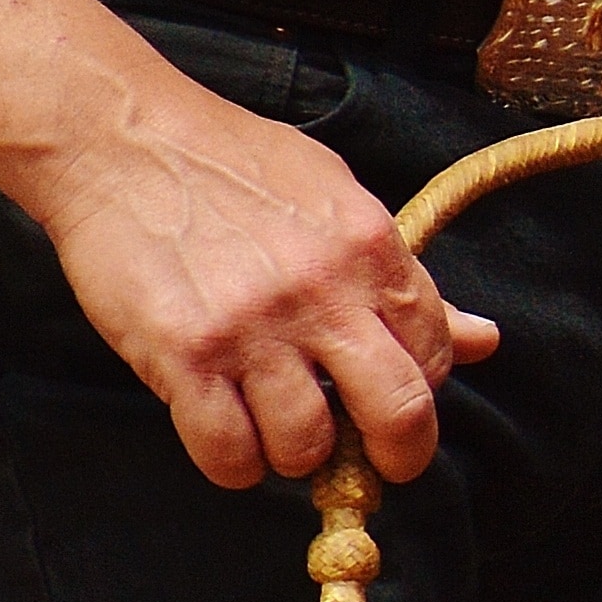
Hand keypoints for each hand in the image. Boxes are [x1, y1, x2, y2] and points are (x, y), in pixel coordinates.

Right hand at [16, 82, 498, 490]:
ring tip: (272, 428)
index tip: (383, 395)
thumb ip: (403, 276)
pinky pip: (228, 452)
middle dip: (395, 455)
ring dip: (295, 455)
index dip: (417, 389)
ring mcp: (251, 327)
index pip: (434, 356)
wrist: (118, 136)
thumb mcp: (337, 198)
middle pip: (399, 414)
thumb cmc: (230, 163)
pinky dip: (233, 465)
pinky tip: (227, 438)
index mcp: (371, 249)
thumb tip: (483, 340)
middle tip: (368, 461)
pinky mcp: (183, 354)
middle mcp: (322, 292)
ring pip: (307, 445)